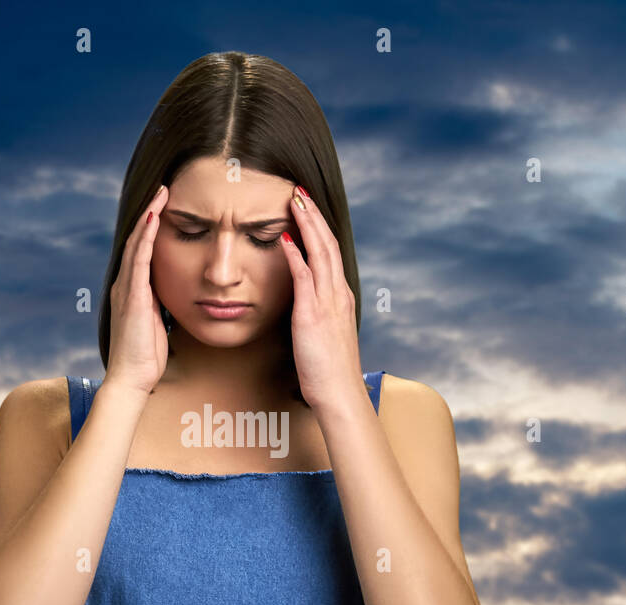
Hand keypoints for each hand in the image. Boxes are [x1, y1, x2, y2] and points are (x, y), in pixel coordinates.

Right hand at [104, 185, 170, 394]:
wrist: (131, 379)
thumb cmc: (146, 357)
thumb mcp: (157, 324)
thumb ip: (160, 307)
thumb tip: (172, 296)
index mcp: (132, 291)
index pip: (141, 251)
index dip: (152, 227)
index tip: (165, 206)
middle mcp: (125, 284)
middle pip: (137, 240)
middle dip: (150, 213)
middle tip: (163, 188)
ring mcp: (126, 288)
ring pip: (136, 243)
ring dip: (149, 216)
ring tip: (161, 193)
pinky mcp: (133, 295)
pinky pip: (139, 258)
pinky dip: (146, 236)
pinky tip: (154, 218)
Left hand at [279, 185, 363, 411]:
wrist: (340, 394)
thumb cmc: (330, 371)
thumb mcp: (324, 335)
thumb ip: (317, 313)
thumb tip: (305, 302)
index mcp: (340, 297)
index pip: (330, 252)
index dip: (318, 227)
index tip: (306, 207)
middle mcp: (337, 294)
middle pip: (327, 244)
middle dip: (313, 215)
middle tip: (298, 190)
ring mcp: (327, 303)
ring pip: (320, 253)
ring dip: (306, 225)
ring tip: (294, 201)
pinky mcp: (313, 315)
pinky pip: (305, 278)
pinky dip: (296, 256)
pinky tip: (285, 239)